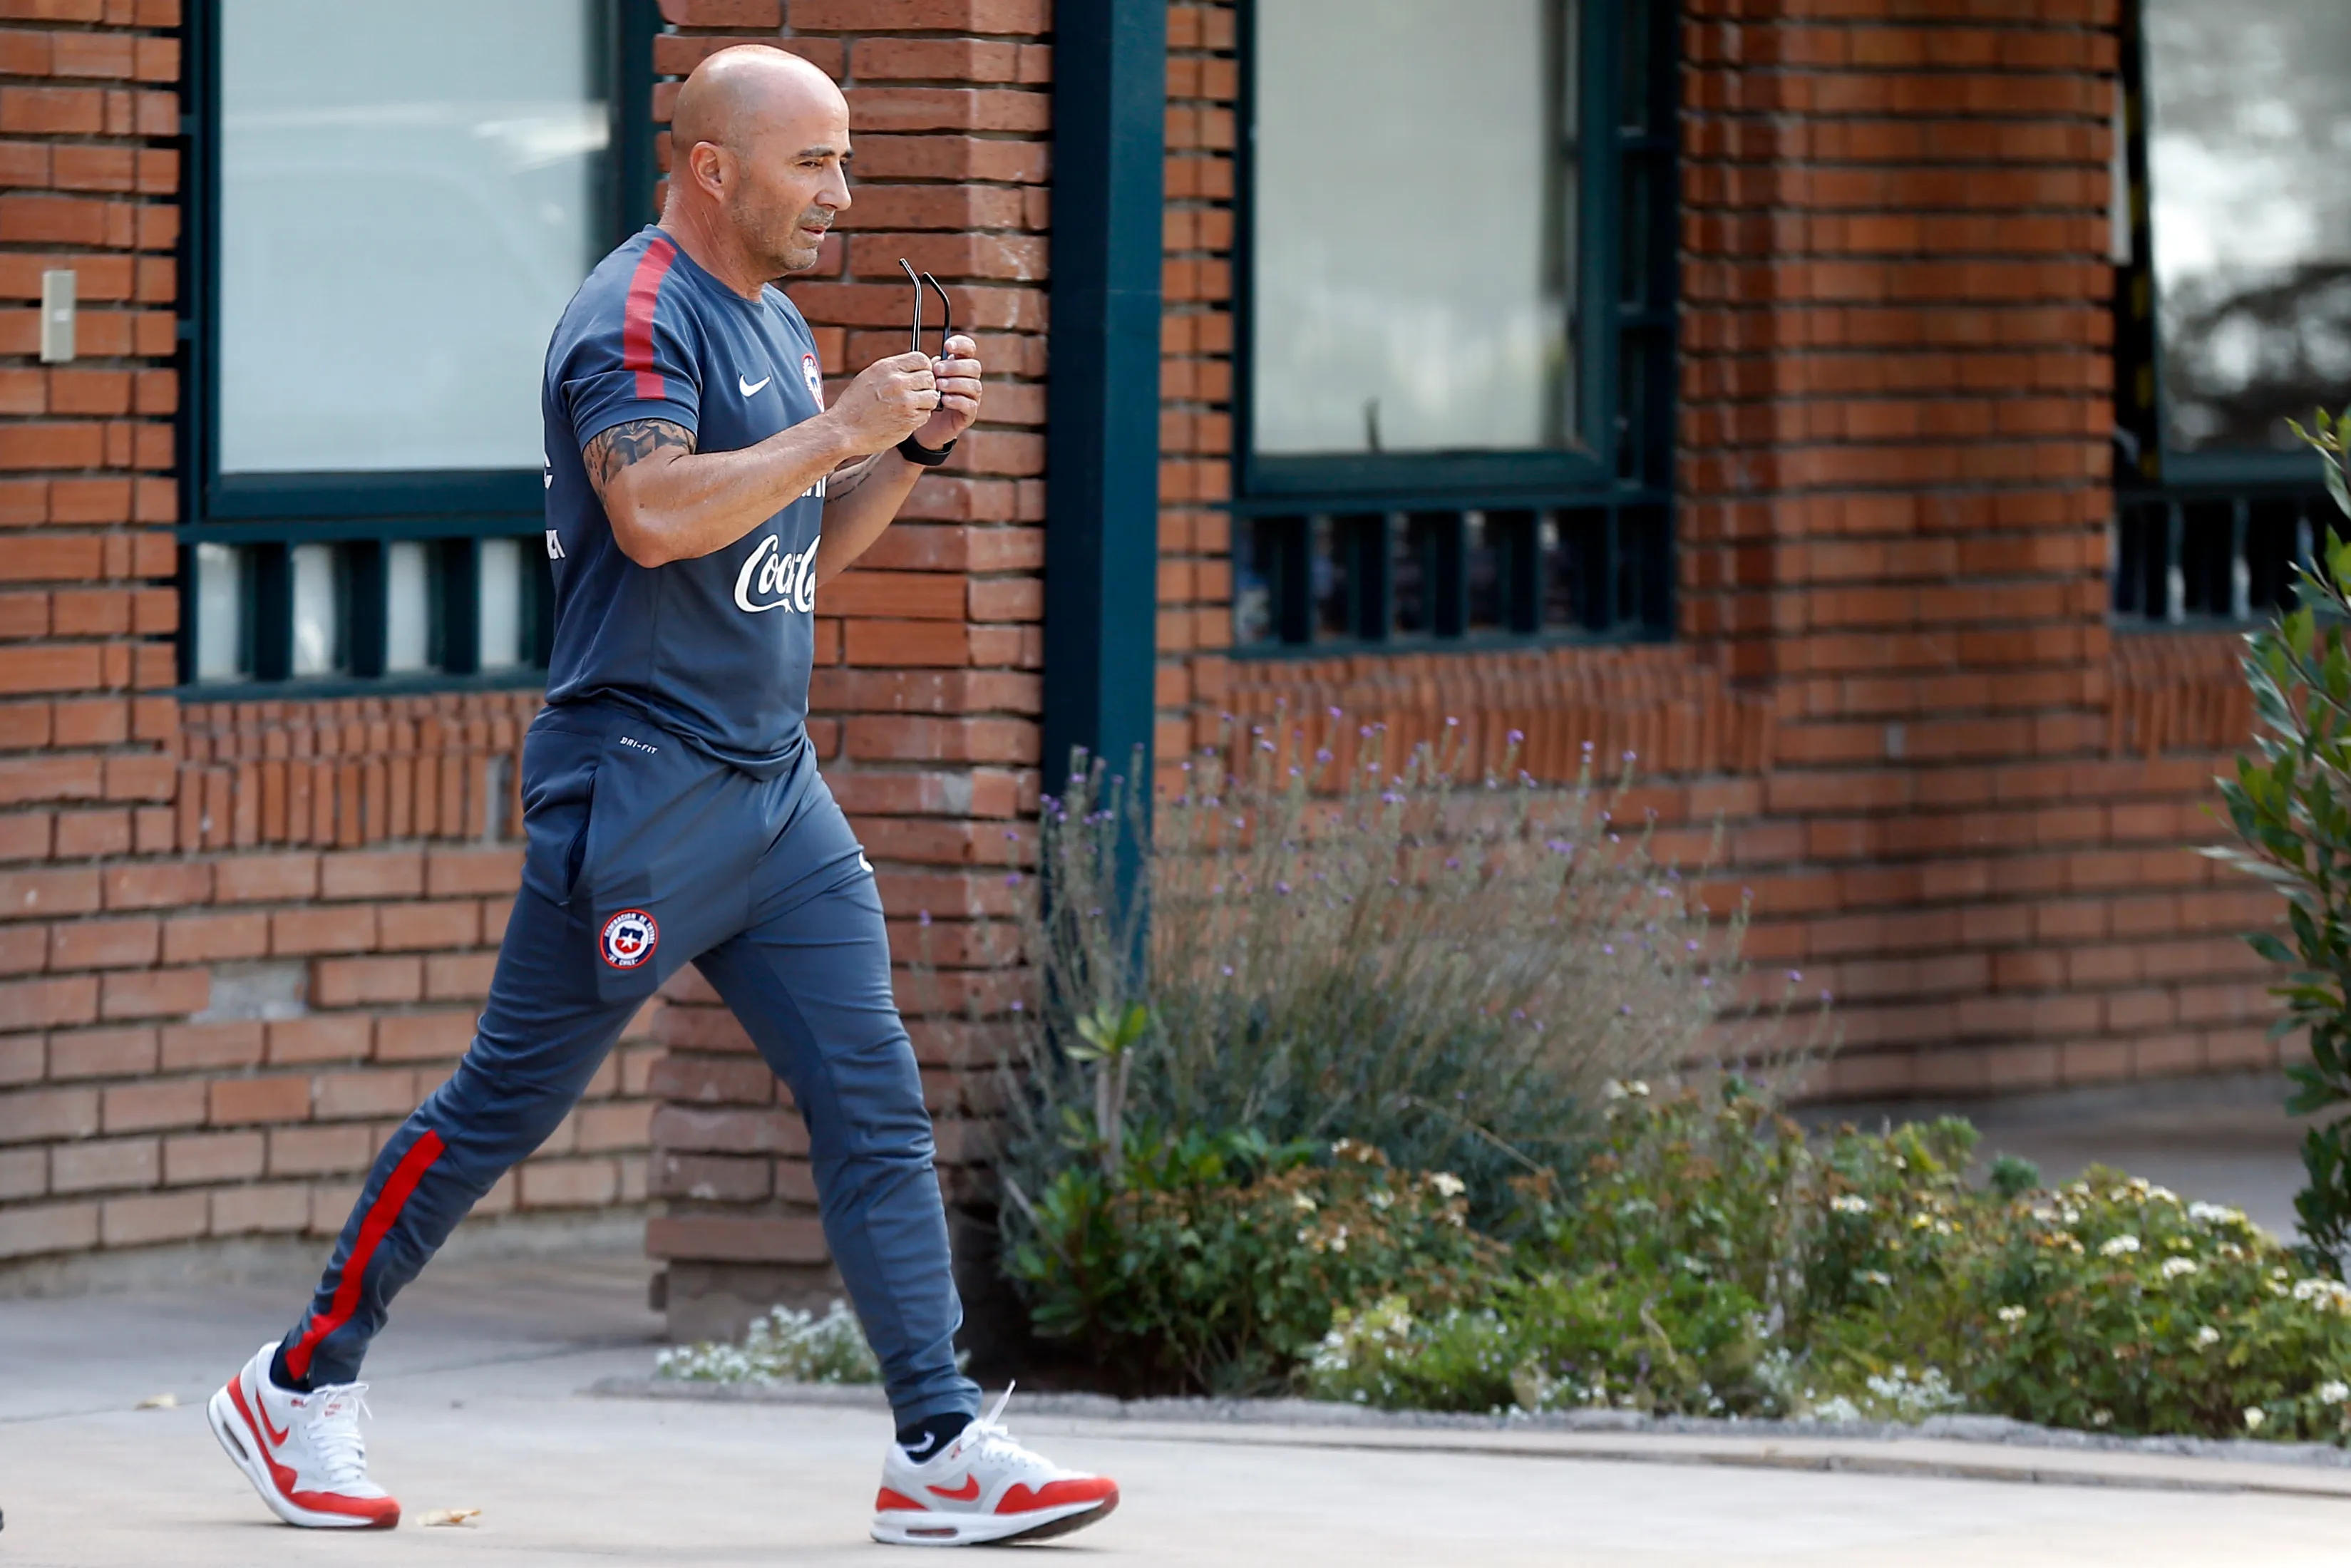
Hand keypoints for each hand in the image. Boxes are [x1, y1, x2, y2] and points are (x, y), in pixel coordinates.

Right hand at [823, 351, 938, 455]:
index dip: (924, 368)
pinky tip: (905, 418)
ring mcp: (905, 402)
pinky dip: (920, 417)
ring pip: (933, 397)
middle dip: (926, 386)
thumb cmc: (856, 403)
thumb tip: (922, 364)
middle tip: (917, 394)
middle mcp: (897, 382)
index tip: (920, 376)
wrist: (844, 430)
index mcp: (887, 368)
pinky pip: (927, 414)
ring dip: (926, 402)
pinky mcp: (909, 420)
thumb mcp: (871, 376)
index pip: (921, 359)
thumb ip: (895, 370)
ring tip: (912, 406)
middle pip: (930, 378)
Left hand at [909, 334, 981, 453]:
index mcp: (960, 366)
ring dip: (956, 383)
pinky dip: (957, 400)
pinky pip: (969, 405)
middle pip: (974, 367)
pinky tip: (944, 400)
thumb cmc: (923, 396)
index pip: (968, 349)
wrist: (923, 426)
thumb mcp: (924, 379)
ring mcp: (971, 397)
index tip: (947, 346)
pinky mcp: (969, 415)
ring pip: (974, 385)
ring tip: (939, 385)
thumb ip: (931, 368)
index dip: (961, 344)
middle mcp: (969, 380)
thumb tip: (935, 360)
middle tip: (937, 370)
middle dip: (956, 367)